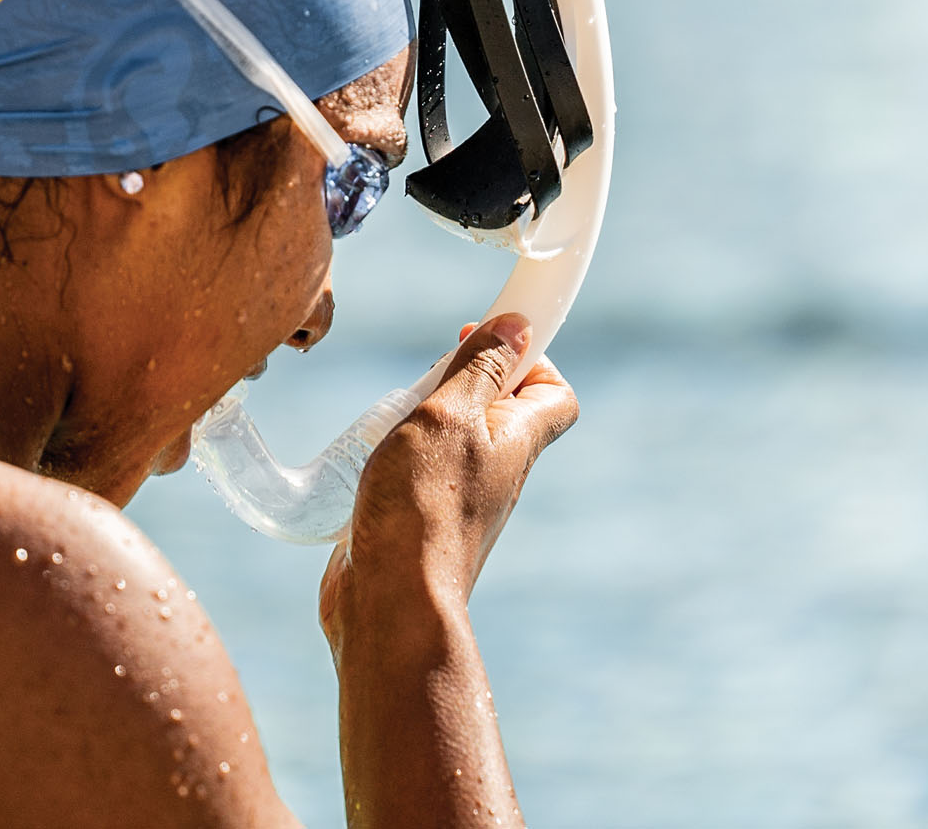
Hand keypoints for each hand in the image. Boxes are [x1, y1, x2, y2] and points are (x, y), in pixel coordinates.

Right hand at [319, 313, 576, 652]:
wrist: (390, 602)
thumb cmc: (422, 506)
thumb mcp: (449, 414)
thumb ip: (479, 367)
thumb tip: (518, 325)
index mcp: (517, 441)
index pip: (555, 394)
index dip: (532, 358)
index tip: (489, 338)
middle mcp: (496, 470)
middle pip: (499, 409)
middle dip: (464, 378)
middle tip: (430, 374)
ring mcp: (459, 498)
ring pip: (454, 439)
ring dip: (424, 416)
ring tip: (395, 417)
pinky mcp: (420, 520)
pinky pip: (419, 472)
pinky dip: (398, 453)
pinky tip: (372, 457)